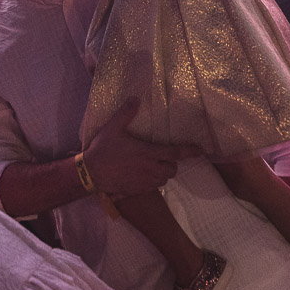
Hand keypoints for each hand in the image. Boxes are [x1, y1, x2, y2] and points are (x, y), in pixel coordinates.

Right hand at [83, 98, 199, 196]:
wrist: (90, 174)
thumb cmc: (102, 149)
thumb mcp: (113, 127)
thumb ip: (126, 113)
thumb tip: (135, 98)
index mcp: (148, 153)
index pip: (175, 153)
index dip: (189, 152)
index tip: (200, 151)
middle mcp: (149, 169)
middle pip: (172, 170)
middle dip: (171, 163)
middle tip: (164, 156)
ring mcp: (144, 182)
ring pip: (163, 180)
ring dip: (162, 173)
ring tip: (154, 165)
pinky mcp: (136, 190)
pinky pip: (152, 188)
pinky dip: (152, 181)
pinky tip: (142, 175)